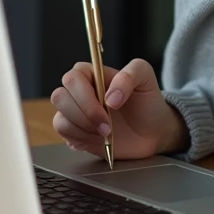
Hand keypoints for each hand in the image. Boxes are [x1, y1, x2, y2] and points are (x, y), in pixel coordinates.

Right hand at [50, 58, 187, 160]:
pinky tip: (98, 139)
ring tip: (105, 133)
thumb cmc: (148, 101)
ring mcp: (76, 114)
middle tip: (108, 126)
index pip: (73, 77)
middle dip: (84, 115)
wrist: (153, 131)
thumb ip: (129, 76)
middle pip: (60, 97)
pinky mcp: (76, 133)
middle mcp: (80, 92)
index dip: (85, 94)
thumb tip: (110, 98)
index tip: (109, 106)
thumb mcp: (145, 77)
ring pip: (60, 119)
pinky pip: (63, 135)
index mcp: (93, 74)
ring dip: (83, 129)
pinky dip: (80, 139)